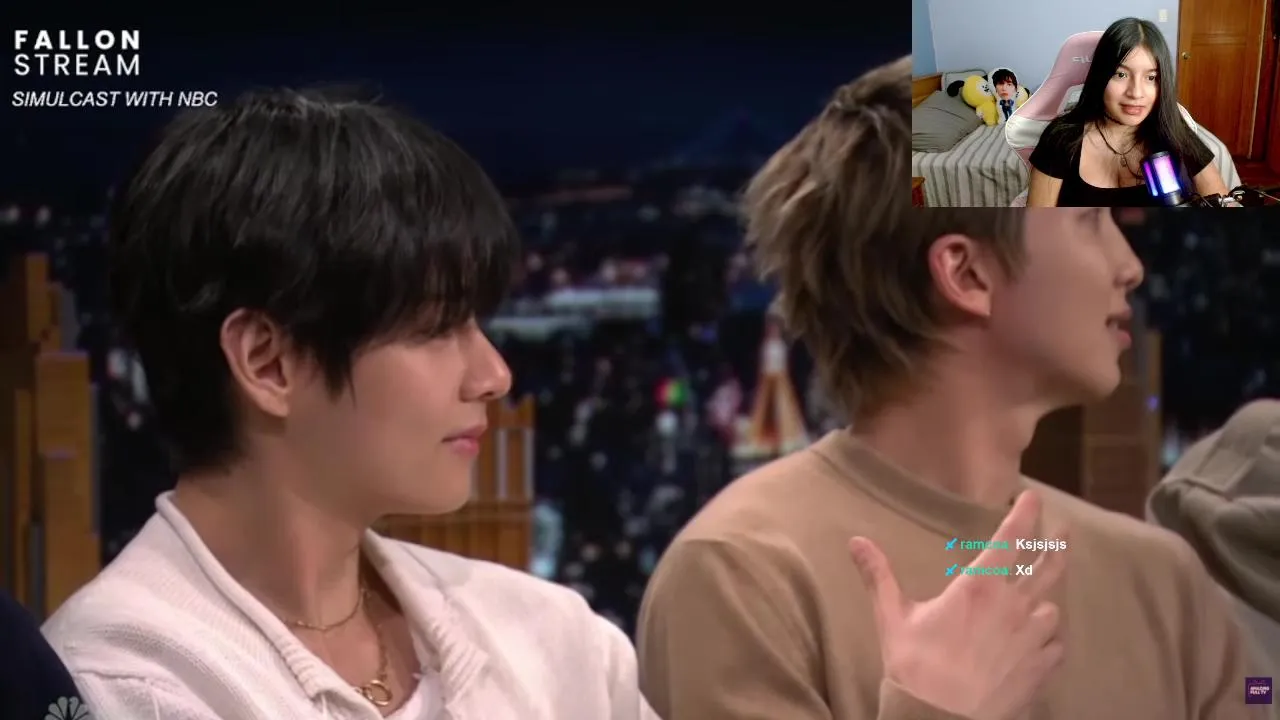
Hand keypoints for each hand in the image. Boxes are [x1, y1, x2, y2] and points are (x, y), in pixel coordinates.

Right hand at [849, 491, 1067, 719]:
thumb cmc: (915, 667)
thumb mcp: (892, 618)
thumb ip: (879, 576)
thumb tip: (856, 542)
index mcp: (979, 588)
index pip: (1011, 540)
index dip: (1025, 514)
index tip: (1033, 496)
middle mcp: (1013, 607)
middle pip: (1048, 568)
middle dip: (1056, 546)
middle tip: (1063, 533)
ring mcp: (1031, 640)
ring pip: (1051, 610)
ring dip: (1045, 602)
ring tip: (1040, 601)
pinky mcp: (1039, 671)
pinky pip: (1055, 647)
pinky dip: (1049, 641)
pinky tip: (1041, 644)